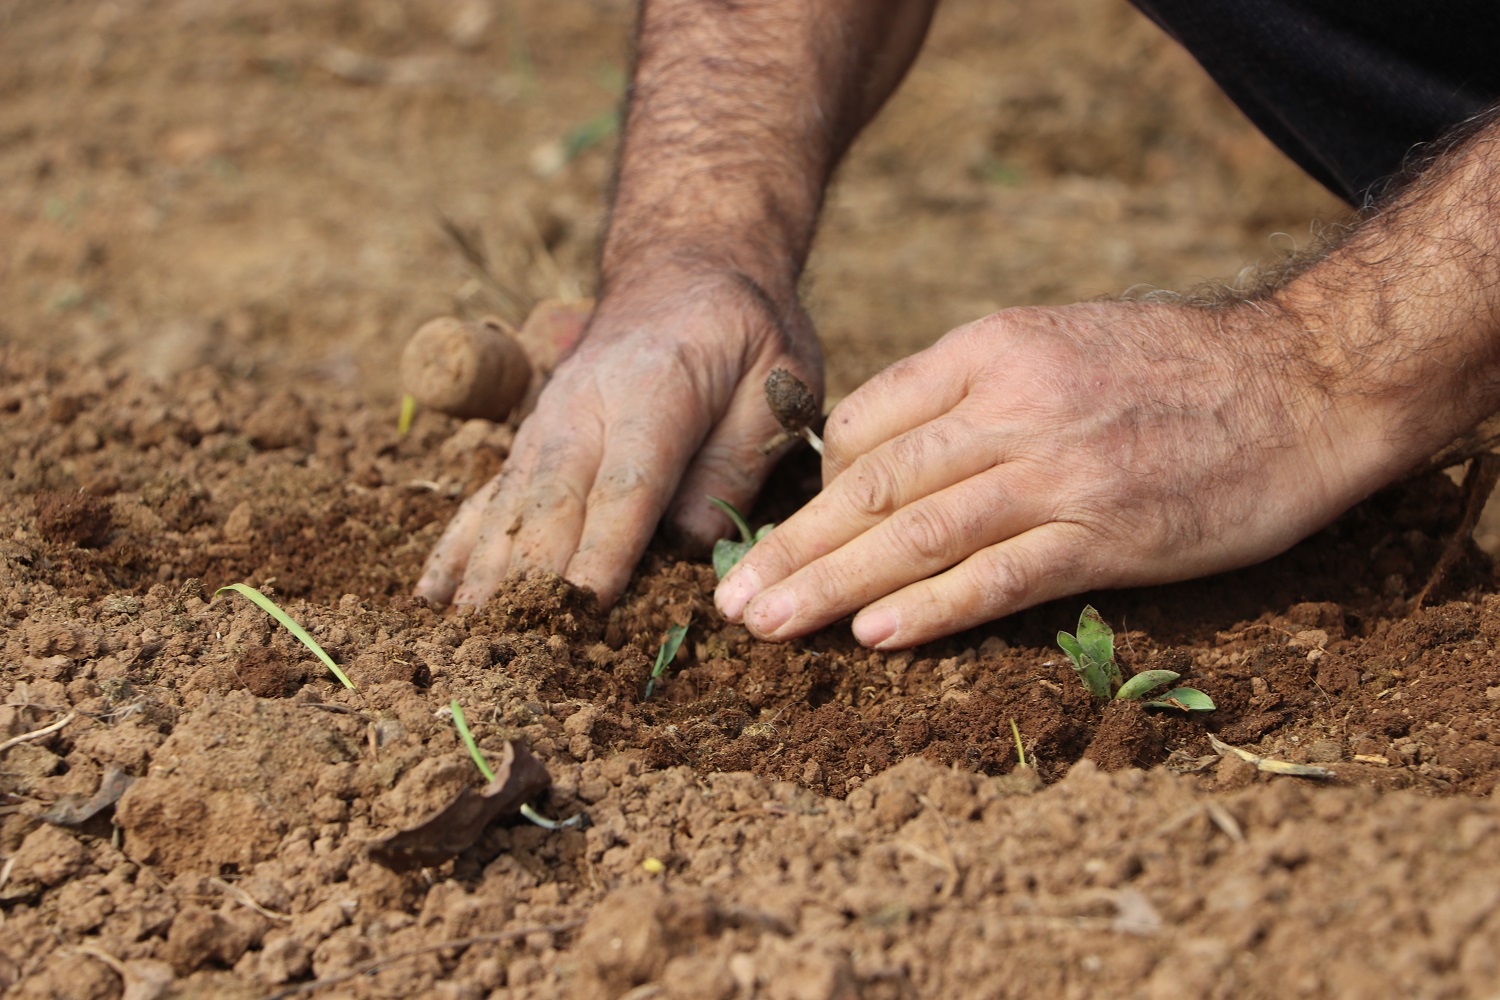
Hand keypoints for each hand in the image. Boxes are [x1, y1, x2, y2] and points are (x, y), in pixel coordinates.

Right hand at [416, 270, 820, 608]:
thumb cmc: (744, 328)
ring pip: (510, 507)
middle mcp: (585, 409)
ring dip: (486, 575)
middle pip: (552, 504)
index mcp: (657, 391)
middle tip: (516, 651)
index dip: (603, 549)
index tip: (582, 608)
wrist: (685, 262)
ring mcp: (548, 423)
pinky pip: (489, 497)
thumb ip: (739, 459)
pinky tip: (432, 598)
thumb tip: (687, 545)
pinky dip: (459, 547)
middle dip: (532, 582)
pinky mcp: (533, 438)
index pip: (626, 485)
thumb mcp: (778, 378)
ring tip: (463, 640)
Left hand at [715, 299, 1407, 647]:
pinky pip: (998, 578)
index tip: (794, 531)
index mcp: (992, 347)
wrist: (1301, 381)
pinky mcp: (1107, 534)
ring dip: (834, 587)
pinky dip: (930, 609)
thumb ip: (975, 387)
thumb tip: (889, 449)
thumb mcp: (1058, 340)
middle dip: (794, 548)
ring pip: (918, 535)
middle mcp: (1013, 405)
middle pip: (874, 485)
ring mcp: (1060, 471)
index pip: (869, 420)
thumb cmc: (1172, 366)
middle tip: (732, 602)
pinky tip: (873, 637)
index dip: (819, 484)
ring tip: (771, 627)